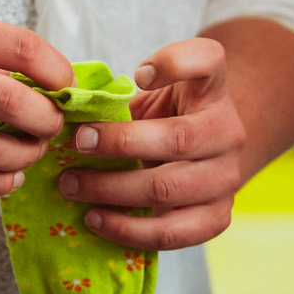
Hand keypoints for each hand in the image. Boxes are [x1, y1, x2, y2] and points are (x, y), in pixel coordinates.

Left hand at [55, 37, 249, 249]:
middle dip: (118, 143)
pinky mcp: (218, 218)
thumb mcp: (153, 96)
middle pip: (177, 139)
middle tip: (76, 144)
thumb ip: (121, 99)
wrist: (205, 159)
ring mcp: (227, 178)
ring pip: (167, 189)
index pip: (208, 61)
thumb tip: (65, 114)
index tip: (138, 75)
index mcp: (212, 90)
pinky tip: (95, 219)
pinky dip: (126, 229)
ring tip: (71, 186)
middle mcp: (228, 131)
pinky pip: (170, 233)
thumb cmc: (166, 121)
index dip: (175, 64)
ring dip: (110, 190)